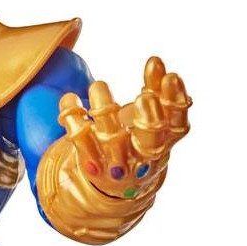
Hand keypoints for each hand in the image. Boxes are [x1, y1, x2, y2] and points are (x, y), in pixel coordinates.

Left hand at [58, 57, 190, 198]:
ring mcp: (117, 161)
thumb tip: (155, 60)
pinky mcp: (91, 163)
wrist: (118, 185)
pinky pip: (80, 138)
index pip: (177, 123)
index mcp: (164, 141)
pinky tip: (70, 99)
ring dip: (105, 108)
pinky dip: (73, 115)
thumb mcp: (153, 118)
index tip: (171, 76)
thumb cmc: (139, 141)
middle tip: (144, 96)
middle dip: (150, 116)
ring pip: (112, 136)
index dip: (176, 100)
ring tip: (98, 86)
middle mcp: (143, 155)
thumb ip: (157, 89)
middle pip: (151, 139)